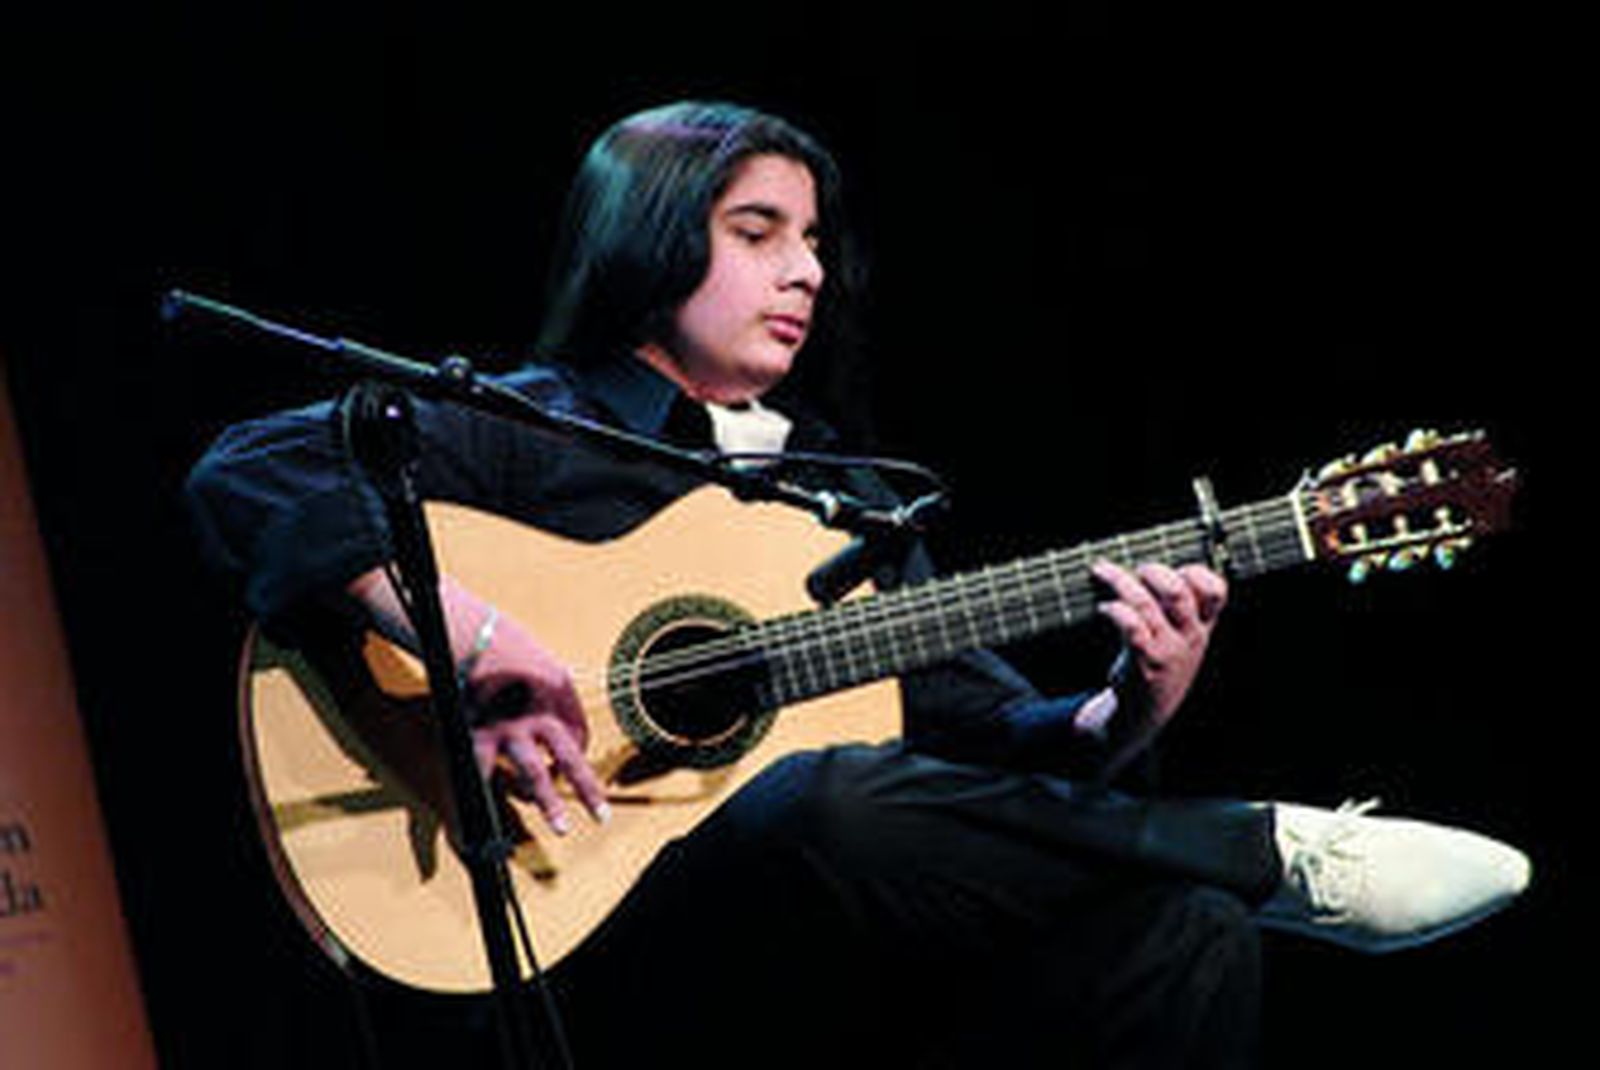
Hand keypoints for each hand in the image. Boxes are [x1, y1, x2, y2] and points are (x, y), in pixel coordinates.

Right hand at [464, 612, 609, 835]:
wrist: (475, 639)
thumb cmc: (515, 657)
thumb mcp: (551, 672)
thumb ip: (561, 704)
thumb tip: (569, 736)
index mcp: (562, 696)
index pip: (580, 737)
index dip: (577, 755)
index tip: (567, 766)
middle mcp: (540, 714)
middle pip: (571, 758)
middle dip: (587, 790)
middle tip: (600, 815)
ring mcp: (511, 728)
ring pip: (534, 773)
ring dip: (547, 802)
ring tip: (561, 827)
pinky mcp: (480, 734)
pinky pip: (485, 772)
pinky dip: (486, 792)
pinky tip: (490, 811)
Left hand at [1090, 560, 1227, 744]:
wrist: (1145, 713)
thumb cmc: (1158, 664)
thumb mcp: (1179, 637)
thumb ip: (1175, 606)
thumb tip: (1145, 565)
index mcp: (1201, 626)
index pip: (1216, 592)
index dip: (1197, 572)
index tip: (1174, 568)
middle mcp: (1189, 637)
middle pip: (1178, 591)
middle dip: (1154, 571)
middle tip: (1135, 570)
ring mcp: (1169, 651)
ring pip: (1146, 605)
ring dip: (1120, 582)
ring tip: (1102, 572)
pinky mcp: (1146, 664)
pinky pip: (1132, 628)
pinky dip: (1115, 611)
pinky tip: (1104, 608)